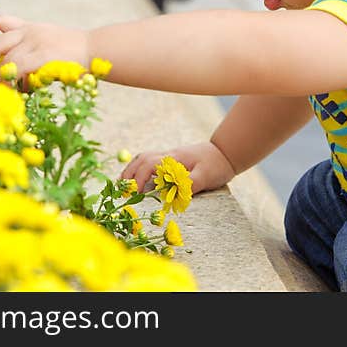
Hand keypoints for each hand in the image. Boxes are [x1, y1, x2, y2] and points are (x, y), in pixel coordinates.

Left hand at [0, 14, 89, 86]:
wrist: (97, 49)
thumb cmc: (77, 53)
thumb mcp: (52, 45)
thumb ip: (33, 54)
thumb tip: (17, 77)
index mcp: (32, 27)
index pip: (2, 21)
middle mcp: (30, 32)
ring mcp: (35, 42)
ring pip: (6, 60)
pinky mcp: (41, 55)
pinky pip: (17, 69)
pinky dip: (12, 81)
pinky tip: (15, 90)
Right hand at [120, 141, 236, 195]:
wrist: (225, 152)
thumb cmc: (216, 164)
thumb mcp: (207, 176)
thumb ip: (191, 184)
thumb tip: (174, 194)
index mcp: (174, 159)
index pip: (149, 165)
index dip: (138, 179)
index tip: (133, 194)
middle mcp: (168, 155)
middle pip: (141, 159)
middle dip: (129, 174)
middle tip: (121, 191)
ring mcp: (169, 156)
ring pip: (143, 158)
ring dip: (131, 170)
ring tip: (123, 186)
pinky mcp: (171, 159)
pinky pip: (149, 161)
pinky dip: (139, 169)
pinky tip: (137, 179)